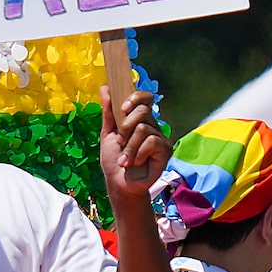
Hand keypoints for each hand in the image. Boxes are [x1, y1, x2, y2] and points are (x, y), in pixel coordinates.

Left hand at [98, 86, 170, 205]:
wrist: (118, 183)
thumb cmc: (114, 160)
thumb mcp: (108, 134)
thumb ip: (108, 112)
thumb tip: (105, 88)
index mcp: (139, 119)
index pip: (145, 98)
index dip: (135, 98)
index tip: (122, 108)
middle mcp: (152, 125)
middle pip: (143, 111)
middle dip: (126, 126)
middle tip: (120, 142)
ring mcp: (160, 137)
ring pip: (143, 128)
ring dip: (129, 146)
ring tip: (126, 159)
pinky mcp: (166, 150)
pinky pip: (152, 142)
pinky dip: (138, 153)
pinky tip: (136, 163)